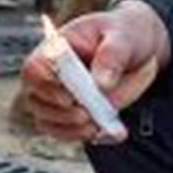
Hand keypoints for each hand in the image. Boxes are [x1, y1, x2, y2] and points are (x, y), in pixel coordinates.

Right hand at [19, 0, 170, 142]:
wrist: (138, 53)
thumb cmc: (124, 37)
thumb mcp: (123, 37)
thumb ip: (112, 56)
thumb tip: (101, 83)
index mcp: (56, 49)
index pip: (33, 69)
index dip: (45, 85)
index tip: (69, 97)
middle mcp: (50, 75)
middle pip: (36, 99)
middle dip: (60, 112)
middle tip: (86, 114)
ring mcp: (58, 97)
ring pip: (46, 120)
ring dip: (69, 127)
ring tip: (95, 124)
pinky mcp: (71, 115)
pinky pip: (64, 132)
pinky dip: (80, 136)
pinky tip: (102, 132)